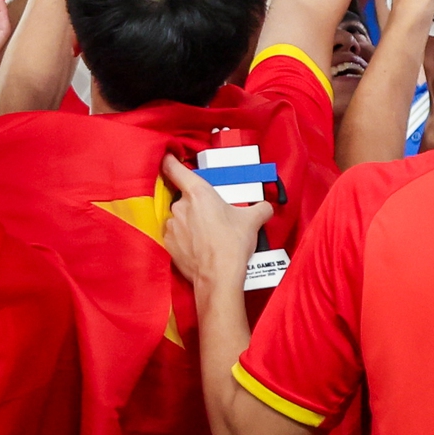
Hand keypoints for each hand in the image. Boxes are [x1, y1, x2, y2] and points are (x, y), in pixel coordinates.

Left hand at [160, 153, 271, 292]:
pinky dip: (183, 237)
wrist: (218, 278)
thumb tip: (266, 206)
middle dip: (195, 204)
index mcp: (198, 192)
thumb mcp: (252, 220)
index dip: (170, 160)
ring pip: (178, 216)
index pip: (175, 168)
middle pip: (182, 196)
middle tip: (210, 214)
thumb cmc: (232, 245)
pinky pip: (174, 234)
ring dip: (189, 221)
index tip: (169, 156)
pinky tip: (197, 245)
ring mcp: (171, 225)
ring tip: (206, 234)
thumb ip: (260, 207)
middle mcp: (180, 206)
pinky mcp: (168, 244)